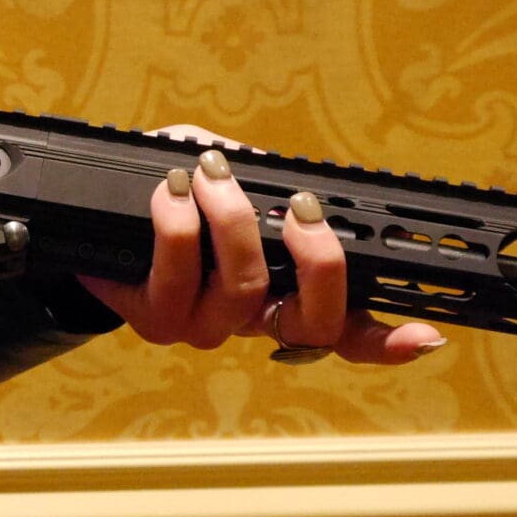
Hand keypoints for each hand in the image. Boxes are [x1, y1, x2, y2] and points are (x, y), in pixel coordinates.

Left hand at [79, 148, 445, 364]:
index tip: (427, 335)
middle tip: (305, 211)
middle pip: (314, 322)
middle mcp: (251, 321)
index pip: (346, 329)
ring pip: (244, 290)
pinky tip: (171, 193)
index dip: (388, 340)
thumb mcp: (228, 179)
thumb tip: (279, 177)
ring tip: (211, 176)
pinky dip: (178, 226)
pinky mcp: (154, 319)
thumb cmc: (174, 198)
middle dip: (319, 261)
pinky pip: (176, 279)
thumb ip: (262, 178)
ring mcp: (204, 326)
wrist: (90, 226)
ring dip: (233, 221)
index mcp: (285, 294)